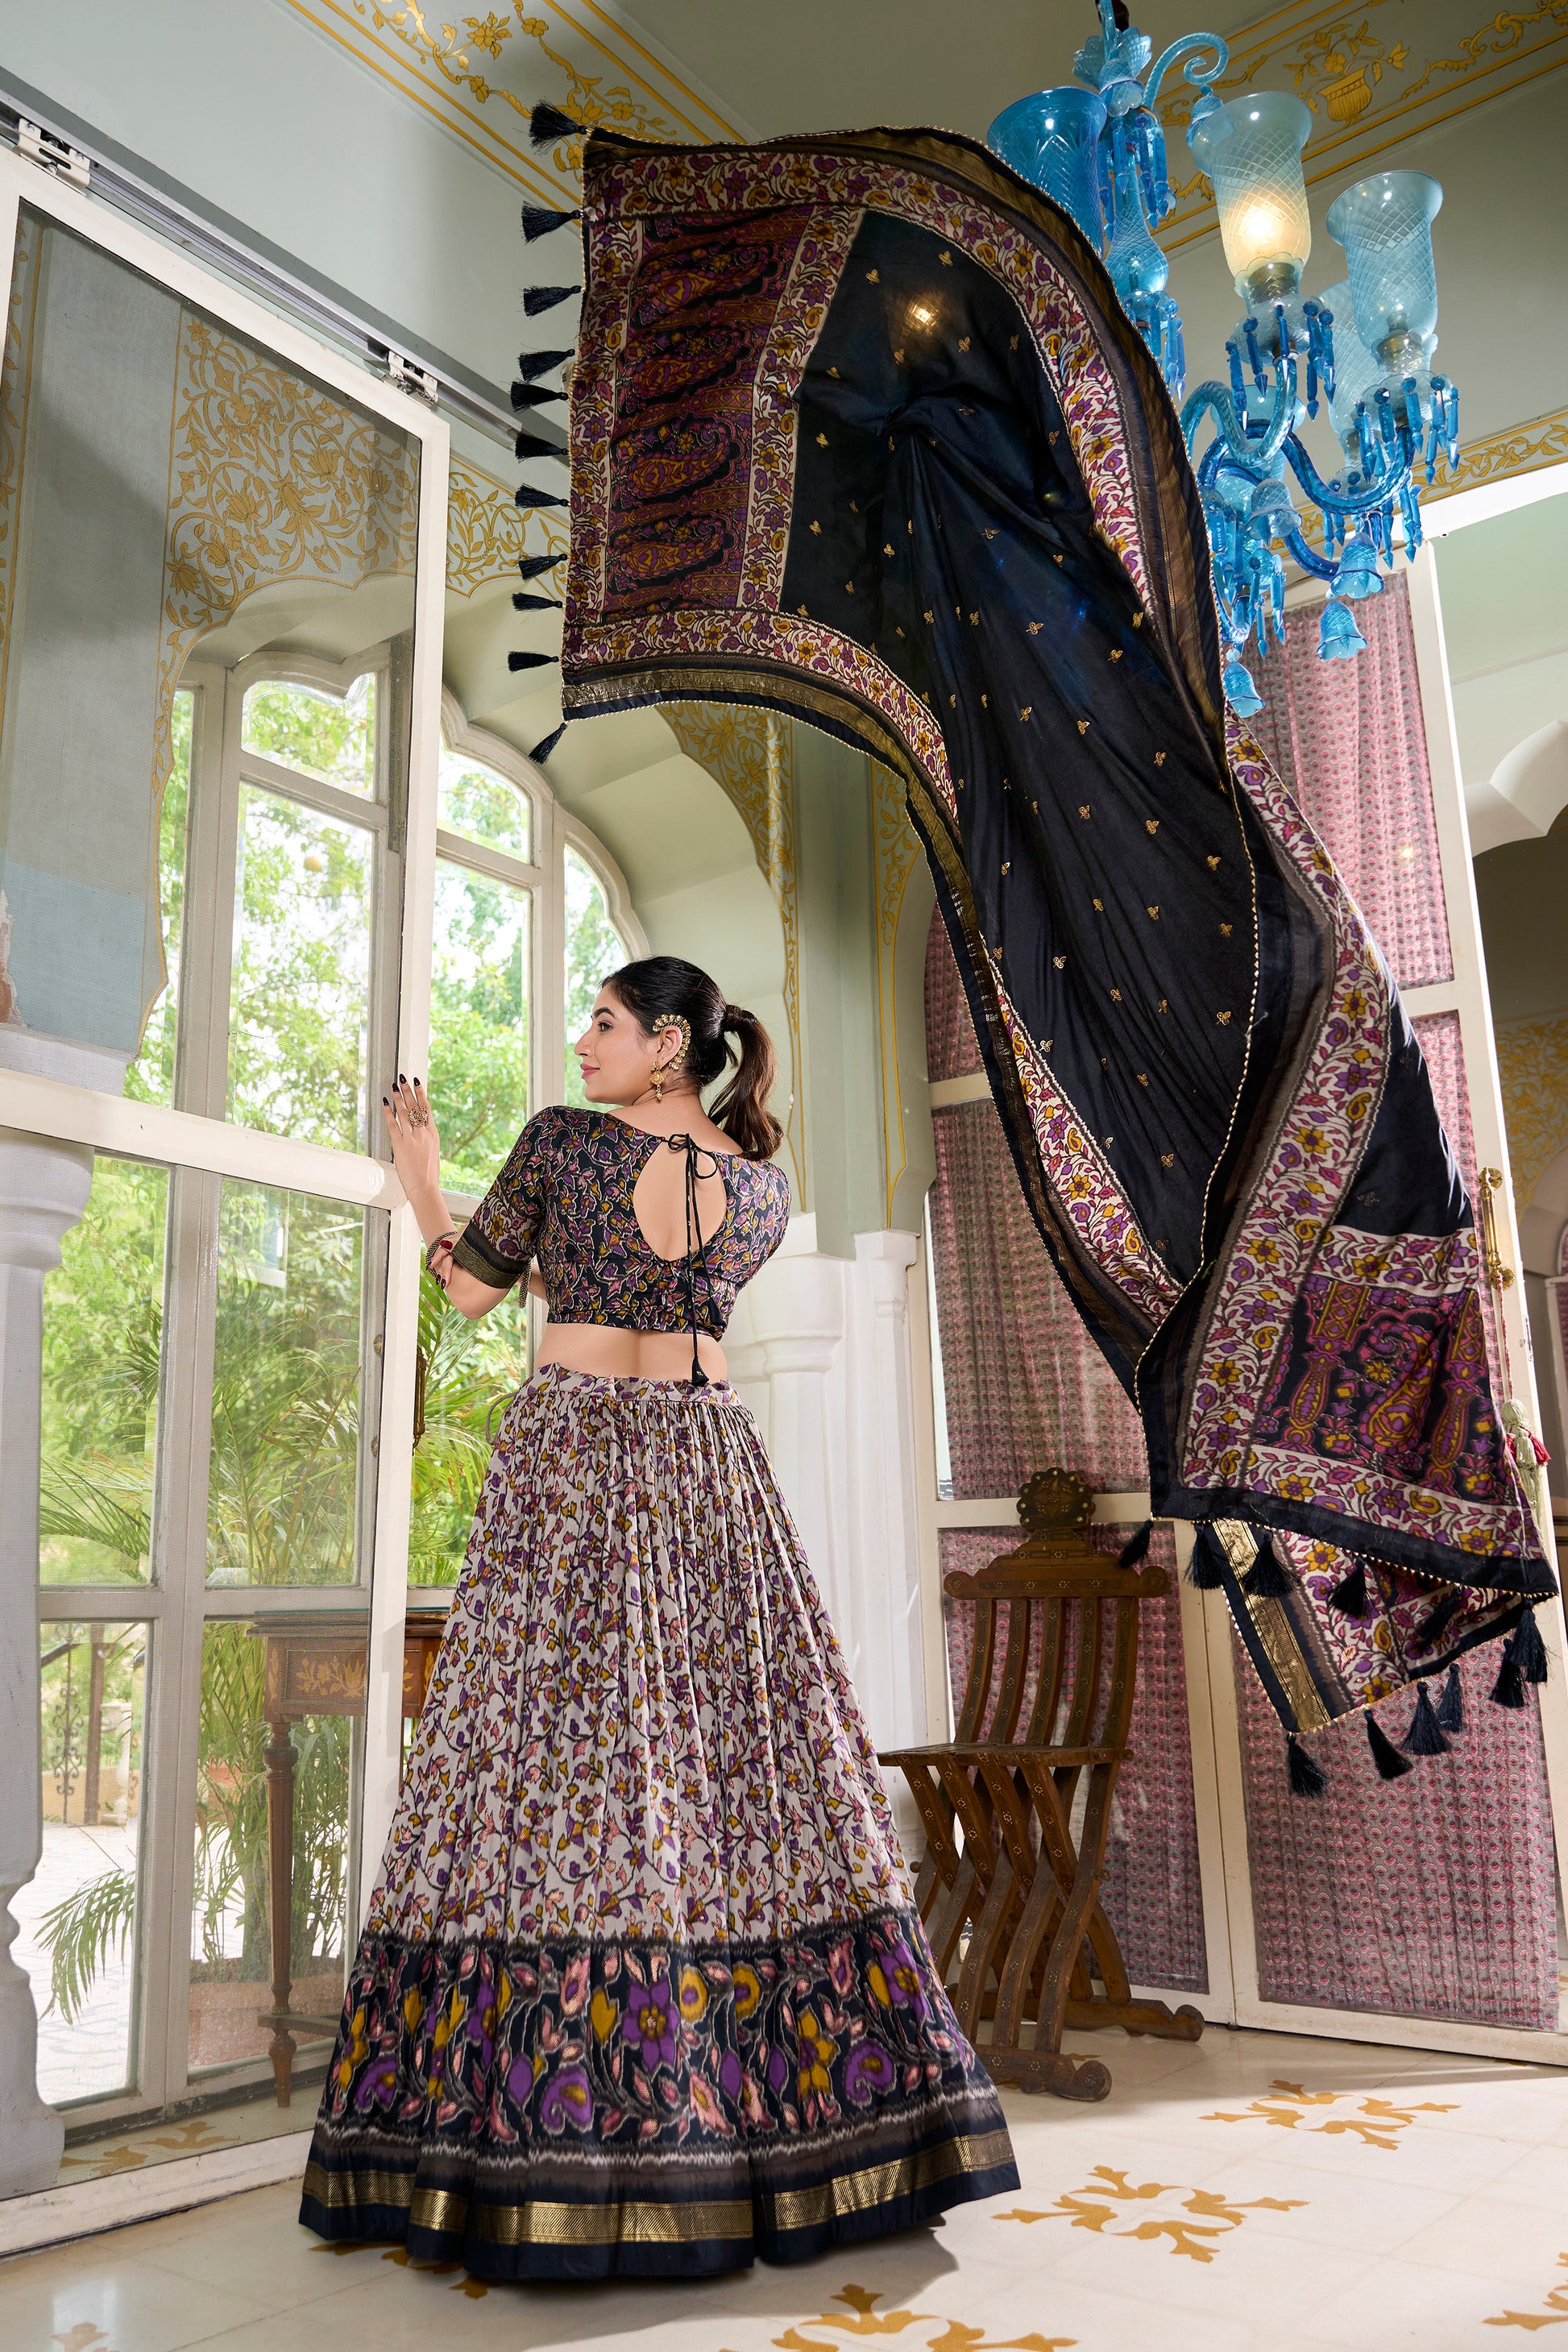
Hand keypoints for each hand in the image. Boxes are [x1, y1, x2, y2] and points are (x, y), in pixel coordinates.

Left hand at [382, 1074, 442, 1205]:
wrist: (424, 1186)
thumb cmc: (428, 1173)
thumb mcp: (432, 1151)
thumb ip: (426, 1138)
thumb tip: (421, 1129)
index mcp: (433, 1134)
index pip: (426, 1108)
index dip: (421, 1094)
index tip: (417, 1082)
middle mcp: (423, 1133)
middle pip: (415, 1106)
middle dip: (408, 1090)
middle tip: (403, 1077)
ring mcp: (411, 1138)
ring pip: (404, 1112)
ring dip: (398, 1097)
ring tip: (393, 1086)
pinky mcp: (400, 1144)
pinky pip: (392, 1124)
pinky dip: (387, 1112)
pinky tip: (384, 1103)